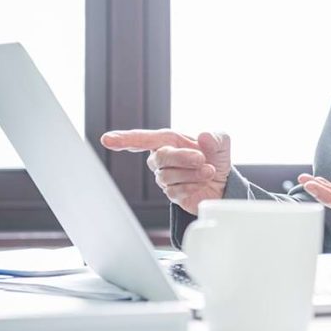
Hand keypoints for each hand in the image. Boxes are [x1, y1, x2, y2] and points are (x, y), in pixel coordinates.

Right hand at [100, 129, 230, 214]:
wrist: (223, 182)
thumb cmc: (216, 157)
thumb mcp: (221, 142)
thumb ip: (215, 137)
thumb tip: (204, 136)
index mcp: (169, 140)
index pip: (142, 139)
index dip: (124, 139)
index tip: (108, 140)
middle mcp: (162, 158)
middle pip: (161, 157)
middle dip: (182, 157)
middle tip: (201, 159)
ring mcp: (165, 177)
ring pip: (169, 175)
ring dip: (193, 173)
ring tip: (209, 171)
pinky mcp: (171, 194)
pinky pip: (176, 191)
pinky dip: (193, 186)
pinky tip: (202, 183)